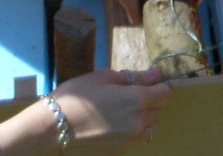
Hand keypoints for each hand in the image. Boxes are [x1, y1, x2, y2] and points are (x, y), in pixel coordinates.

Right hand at [52, 68, 170, 149]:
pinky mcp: (123, 149)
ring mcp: (132, 138)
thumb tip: (157, 74)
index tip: (147, 82)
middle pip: (159, 109)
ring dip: (144, 115)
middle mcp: (140, 122)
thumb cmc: (79, 95)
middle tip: (128, 93)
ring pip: (150, 124)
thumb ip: (136, 76)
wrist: (55, 125)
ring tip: (121, 108)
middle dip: (150, 99)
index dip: (159, 86)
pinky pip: (138, 135)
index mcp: (138, 100)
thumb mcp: (106, 77)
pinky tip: (114, 121)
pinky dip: (133, 127)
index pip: (166, 94)